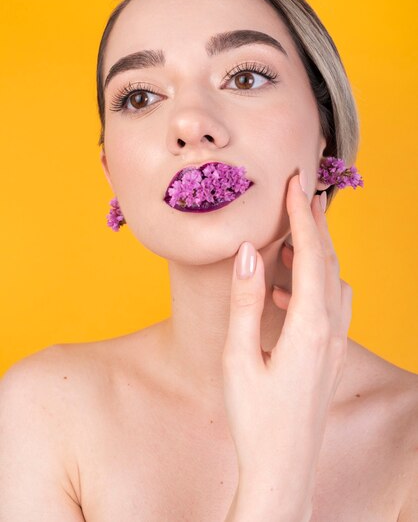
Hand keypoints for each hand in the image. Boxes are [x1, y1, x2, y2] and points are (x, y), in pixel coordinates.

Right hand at [222, 172, 351, 506]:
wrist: (283, 467)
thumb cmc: (255, 417)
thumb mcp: (239, 356)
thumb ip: (245, 300)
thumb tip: (250, 250)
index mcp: (310, 326)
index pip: (311, 256)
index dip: (302, 217)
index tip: (295, 185)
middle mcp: (331, 330)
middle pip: (329, 263)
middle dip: (317, 226)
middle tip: (305, 194)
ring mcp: (336, 345)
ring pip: (334, 284)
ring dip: (317, 254)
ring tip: (294, 236)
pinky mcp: (331, 357)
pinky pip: (332, 307)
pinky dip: (313, 286)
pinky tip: (284, 293)